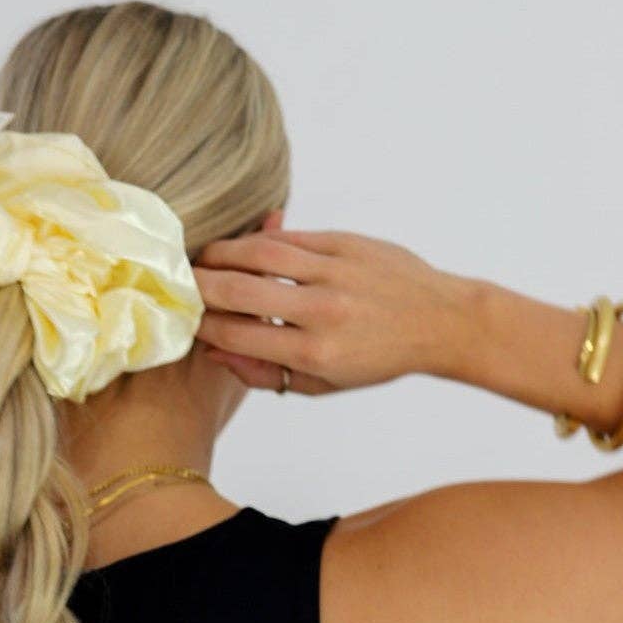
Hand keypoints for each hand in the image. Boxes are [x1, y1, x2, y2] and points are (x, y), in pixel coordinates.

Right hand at [192, 225, 466, 393]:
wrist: (441, 321)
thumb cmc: (379, 358)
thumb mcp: (323, 384)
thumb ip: (266, 374)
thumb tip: (215, 352)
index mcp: (314, 353)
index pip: (237, 335)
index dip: (202, 326)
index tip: (187, 321)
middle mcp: (322, 311)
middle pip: (238, 291)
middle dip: (199, 286)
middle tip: (181, 285)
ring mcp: (335, 273)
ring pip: (259, 253)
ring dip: (221, 253)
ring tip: (203, 259)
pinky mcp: (347, 243)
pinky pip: (290, 238)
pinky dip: (260, 241)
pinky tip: (243, 247)